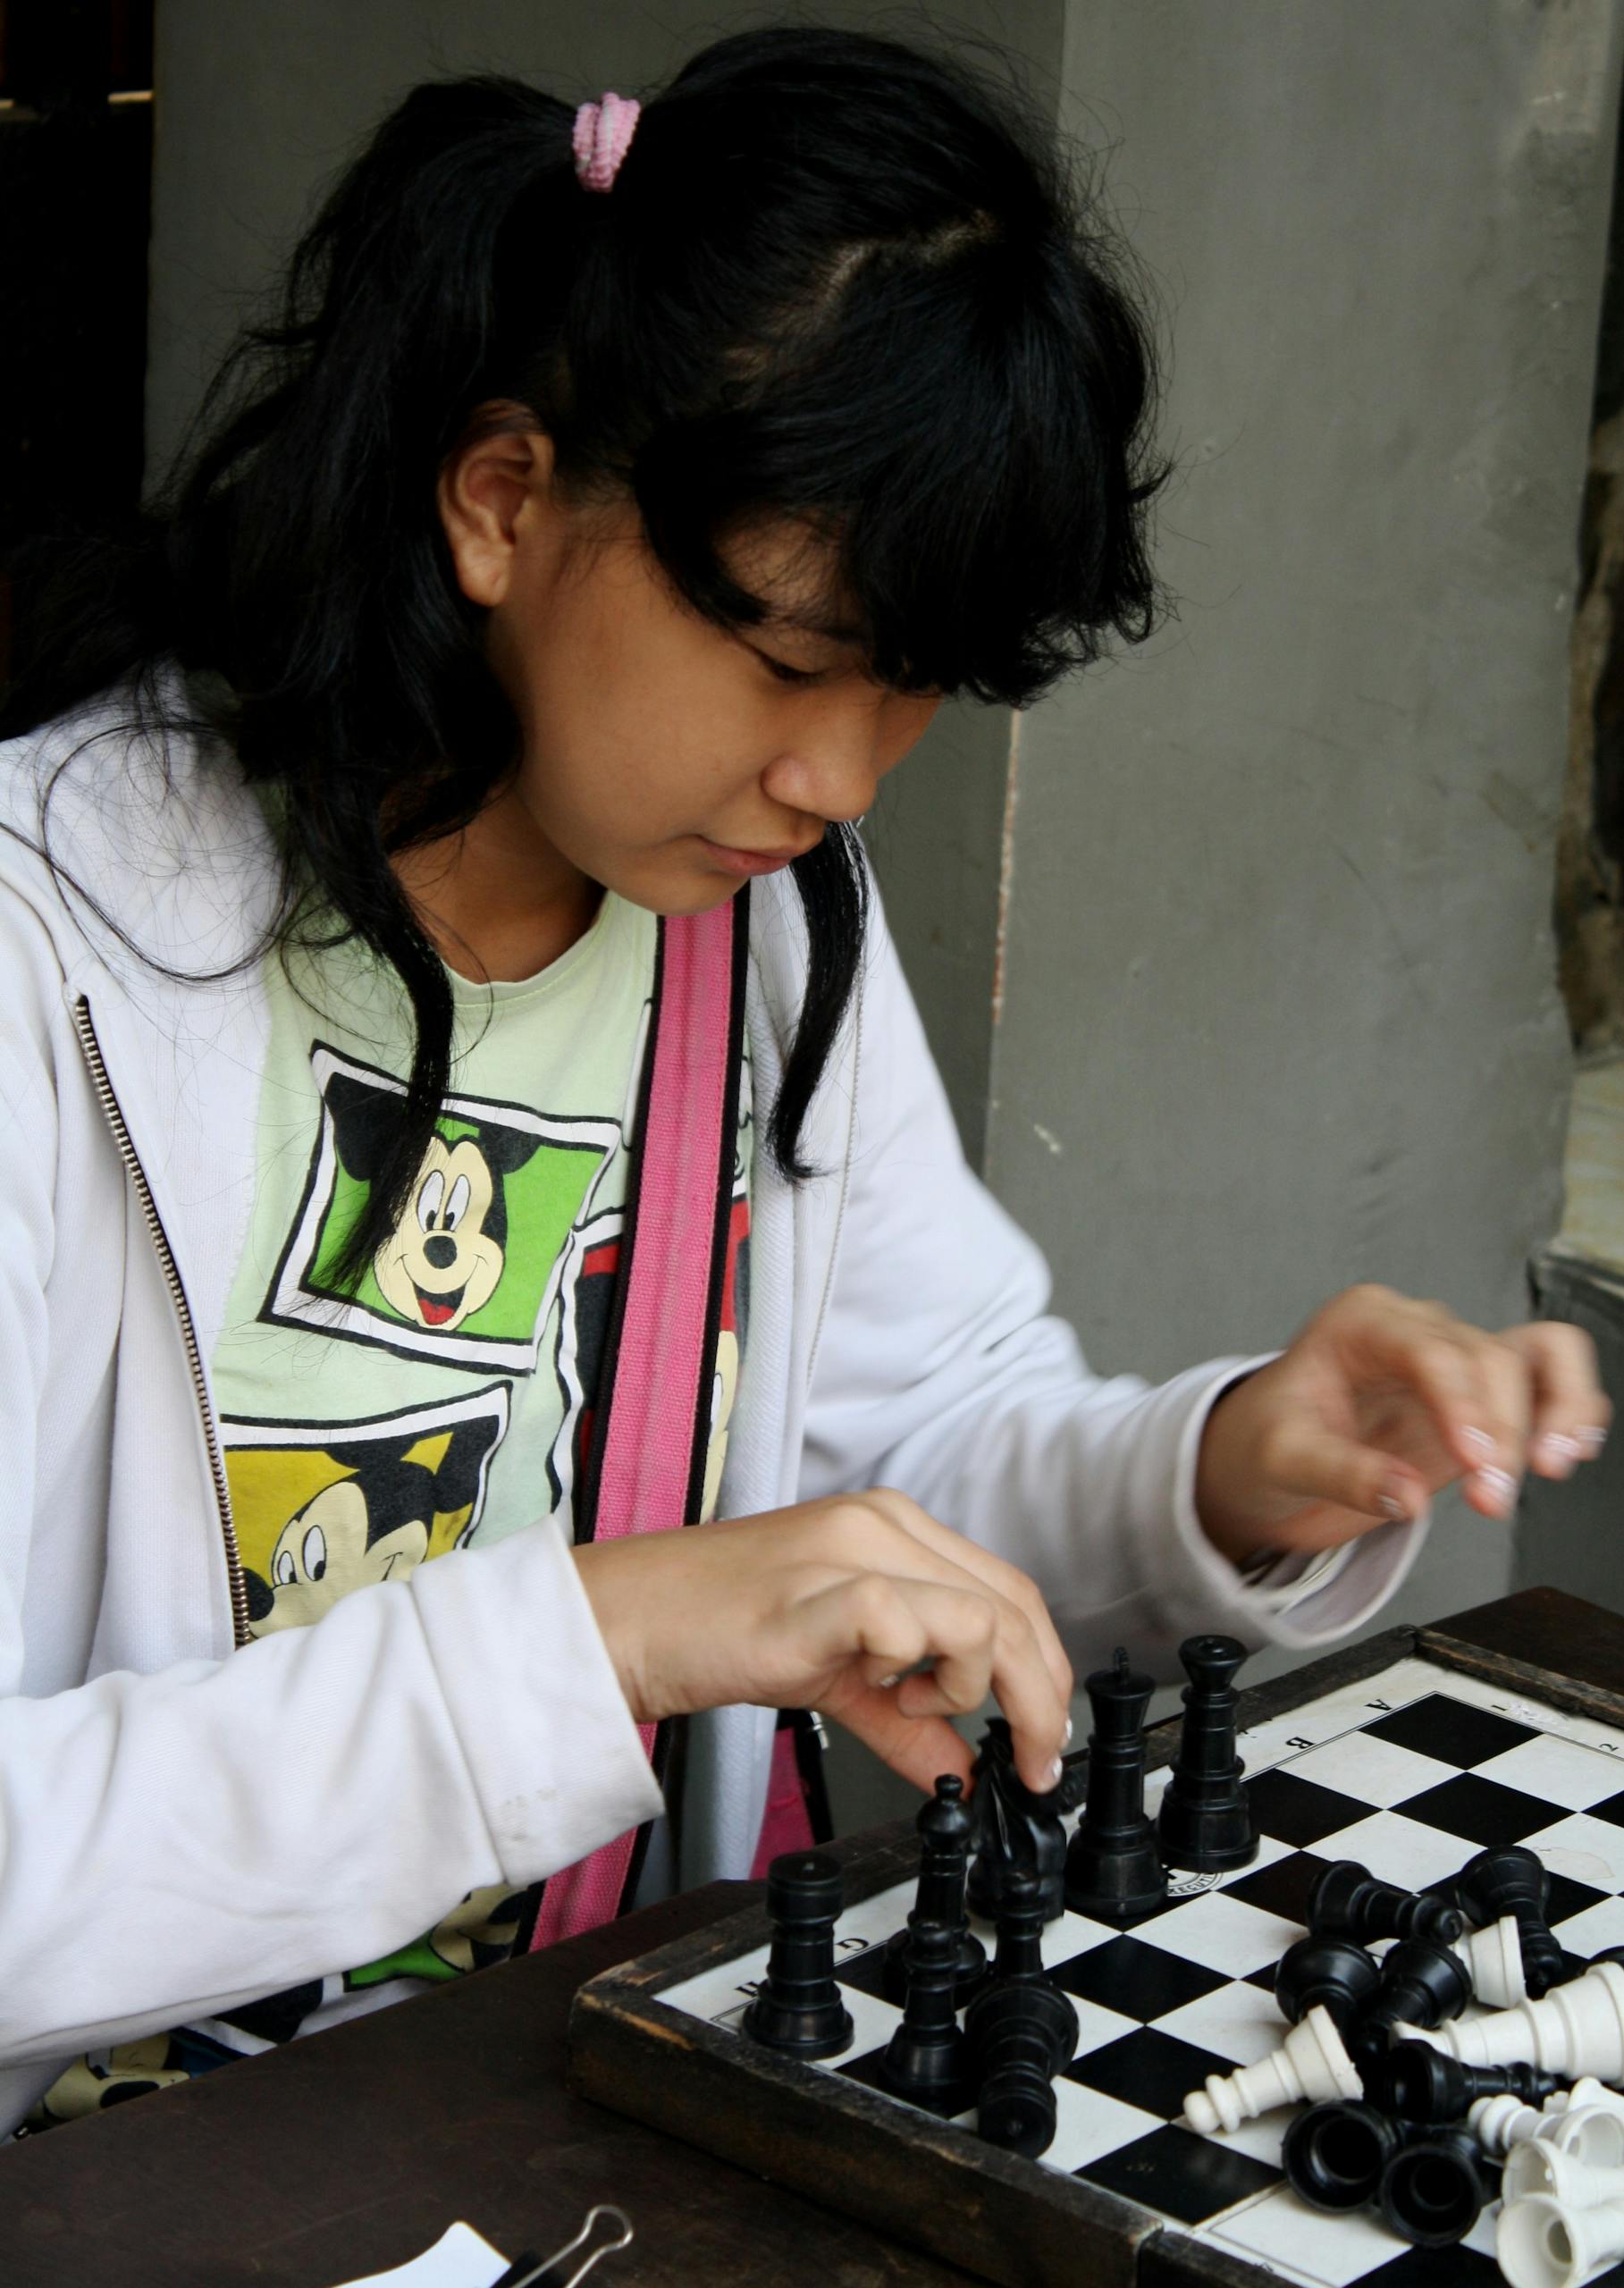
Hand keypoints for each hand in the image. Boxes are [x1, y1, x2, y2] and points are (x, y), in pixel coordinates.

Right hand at [571, 1489, 1072, 1796]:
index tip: (1044, 1740)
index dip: (1044, 1671)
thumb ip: (907, 1719)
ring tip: (919, 1711)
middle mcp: (883, 1524)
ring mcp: (853, 1548)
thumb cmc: (715, 1631)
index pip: (1009, 1591)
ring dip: (979, 1689)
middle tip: (1032, 1762)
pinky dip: (919, 1675)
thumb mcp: (837, 1677)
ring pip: (983, 1615)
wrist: (629, 1621)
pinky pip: (913, 1625)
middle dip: (1039, 1698)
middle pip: (1014, 1605)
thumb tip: (963, 1768)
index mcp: (892, 1528)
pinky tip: (880, 1693)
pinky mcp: (821, 1586)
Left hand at [1194, 1284, 1609, 1563]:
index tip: (1476, 1459)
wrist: (1265, 1457)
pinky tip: (1572, 1445)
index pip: (1428, 1350)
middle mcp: (1415, 1330)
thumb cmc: (1266, 1440)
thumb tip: (1404, 1497)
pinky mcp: (1480, 1396)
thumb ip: (1342, 1474)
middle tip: (1491, 1499)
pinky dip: (1570, 1406)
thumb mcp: (1281, 1459)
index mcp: (1361, 1323)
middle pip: (1487, 1359)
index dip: (1462, 1403)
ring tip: (1552, 1464)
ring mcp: (1454, 1361)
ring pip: (1533, 1357)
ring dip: (1557, 1410)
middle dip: (1502, 1430)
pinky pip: (1546, 1378)